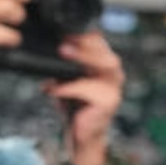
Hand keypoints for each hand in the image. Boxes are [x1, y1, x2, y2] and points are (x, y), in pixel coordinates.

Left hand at [44, 30, 125, 164]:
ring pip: (106, 65)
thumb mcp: (67, 78)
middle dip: (87, 45)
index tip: (64, 31)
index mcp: (104, 64)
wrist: (82, 133)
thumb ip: (65, 64)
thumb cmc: (76, 104)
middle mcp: (114, 73)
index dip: (85, 35)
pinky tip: (55, 89)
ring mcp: (115, 87)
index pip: (101, 42)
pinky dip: (69, 87)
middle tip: (63, 44)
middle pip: (107, 51)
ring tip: (62, 56)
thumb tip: (51, 46)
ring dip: (83, 59)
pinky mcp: (110, 101)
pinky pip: (89, 89)